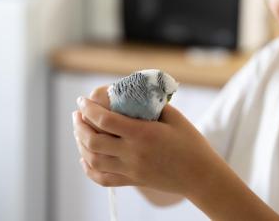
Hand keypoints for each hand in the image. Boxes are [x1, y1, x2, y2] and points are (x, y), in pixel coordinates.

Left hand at [72, 86, 217, 195]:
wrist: (200, 175)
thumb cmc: (191, 144)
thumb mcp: (175, 118)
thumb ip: (152, 106)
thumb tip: (134, 96)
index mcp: (143, 134)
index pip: (105, 120)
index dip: (89, 108)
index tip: (82, 100)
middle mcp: (133, 153)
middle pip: (93, 141)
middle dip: (80, 125)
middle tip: (78, 115)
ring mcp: (131, 170)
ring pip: (93, 160)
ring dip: (81, 144)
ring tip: (79, 132)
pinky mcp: (133, 181)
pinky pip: (103, 179)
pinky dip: (89, 169)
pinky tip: (85, 159)